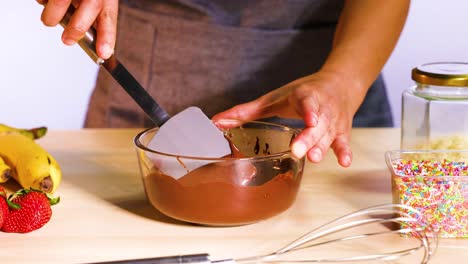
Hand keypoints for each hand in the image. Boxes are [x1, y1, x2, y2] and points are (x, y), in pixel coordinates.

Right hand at [37, 0, 117, 59]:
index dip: (107, 36)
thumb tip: (91, 42)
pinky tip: (48, 0)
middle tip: (68, 40)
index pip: (108, 16)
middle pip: (87, 9)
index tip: (104, 53)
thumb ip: (96, 16)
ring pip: (58, 3)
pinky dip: (43, 1)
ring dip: (52, 17)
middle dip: (76, 30)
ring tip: (52, 18)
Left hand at [212, 71, 360, 166]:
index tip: (308, 121)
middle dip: (309, 138)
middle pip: (317, 125)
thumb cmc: (302, 92)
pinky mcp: (341, 131)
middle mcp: (321, 109)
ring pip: (329, 135)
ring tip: (314, 158)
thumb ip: (247, 111)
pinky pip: (344, 142)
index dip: (310, 111)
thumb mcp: (274, 98)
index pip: (308, 102)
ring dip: (323, 146)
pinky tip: (344, 162)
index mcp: (305, 96)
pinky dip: (345, 151)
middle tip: (299, 151)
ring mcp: (333, 121)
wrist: (339, 83)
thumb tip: (216, 121)